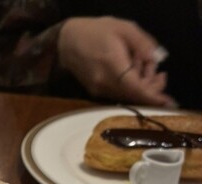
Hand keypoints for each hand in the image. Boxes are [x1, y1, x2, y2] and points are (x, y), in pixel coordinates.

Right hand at [58, 16, 175, 105]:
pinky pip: (119, 93)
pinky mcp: (96, 92)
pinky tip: (131, 71)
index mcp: (113, 65)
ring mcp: (99, 90)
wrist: (66, 42)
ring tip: (144, 66)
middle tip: (161, 74)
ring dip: (141, 86)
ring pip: (127, 95)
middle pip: (134, 94)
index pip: (136, 88)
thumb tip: (157, 58)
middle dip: (151, 88)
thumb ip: (143, 43)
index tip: (168, 103)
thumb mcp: (124, 28)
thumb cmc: (96, 31)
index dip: (153, 96)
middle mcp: (105, 83)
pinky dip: (130, 86)